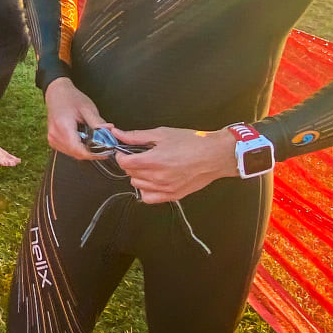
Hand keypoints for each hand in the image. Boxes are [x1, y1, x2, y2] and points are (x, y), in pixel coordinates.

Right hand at [43, 77, 106, 159]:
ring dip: (84, 151)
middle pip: (76, 153)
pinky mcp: (53, 140)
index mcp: (63, 127)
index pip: (79, 150)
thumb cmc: (70, 98)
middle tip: (103, 146)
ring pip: (72, 154)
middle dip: (91, 152)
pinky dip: (77, 148)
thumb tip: (109, 132)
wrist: (57, 93)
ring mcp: (52, 139)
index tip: (105, 153)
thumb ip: (98, 122)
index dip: (94, 154)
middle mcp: (55, 135)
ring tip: (93, 140)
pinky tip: (82, 139)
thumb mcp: (87, 108)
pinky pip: (67, 150)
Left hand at [108, 125, 237, 203]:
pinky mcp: (173, 195)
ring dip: (138, 175)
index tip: (125, 151)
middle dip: (130, 163)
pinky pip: (149, 198)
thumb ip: (137, 136)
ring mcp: (165, 189)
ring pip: (137, 185)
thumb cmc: (192, 142)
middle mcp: (157, 177)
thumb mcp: (162, 134)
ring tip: (149, 166)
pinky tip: (153, 180)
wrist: (214, 155)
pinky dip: (146, 190)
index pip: (124, 162)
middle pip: (130, 173)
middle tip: (140, 155)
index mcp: (153, 161)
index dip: (121, 155)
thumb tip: (118, 134)